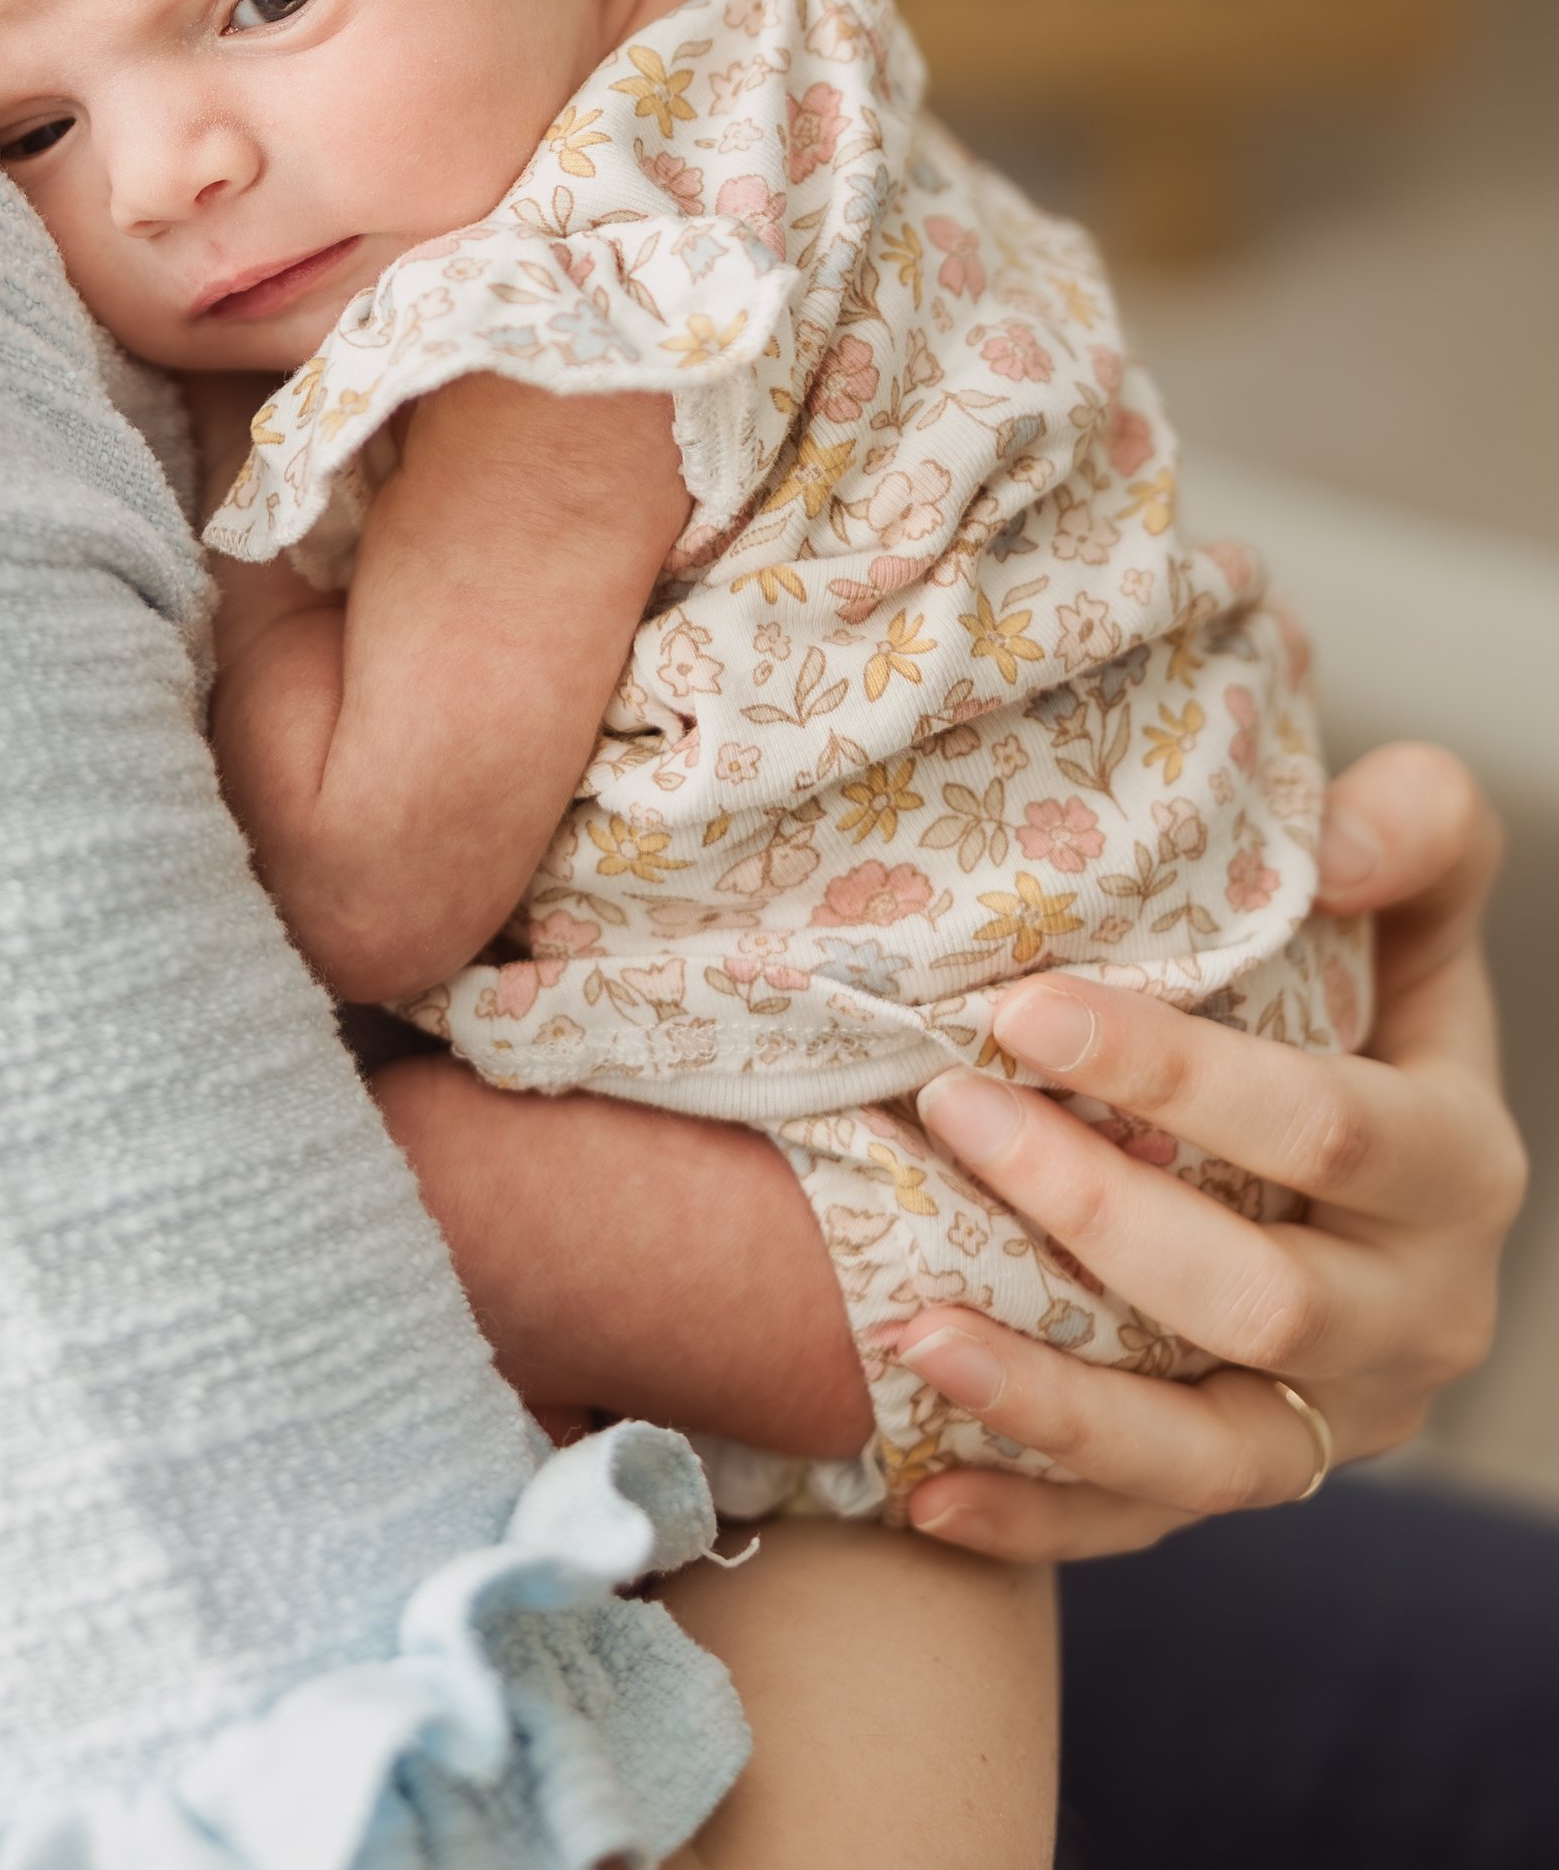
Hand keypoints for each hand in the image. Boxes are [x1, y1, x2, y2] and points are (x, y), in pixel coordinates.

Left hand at [886, 742, 1527, 1559]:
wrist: (1368, 1161)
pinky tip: (920, 1486)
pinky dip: (1034, 1519)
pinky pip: (1145, 1530)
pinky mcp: (1259, 1480)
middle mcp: (1414, 1316)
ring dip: (1050, 1401)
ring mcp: (1338, 1421)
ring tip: (907, 1328)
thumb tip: (1337, 838)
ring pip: (1203, 1452)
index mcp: (1456, 1165)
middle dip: (1091, 1210)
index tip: (1024, 1006)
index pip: (1328, 1129)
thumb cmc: (1364, 997)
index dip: (1175, 1074)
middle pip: (1258, 1299)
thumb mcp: (1415, 902)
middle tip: (946, 1108)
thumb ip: (1415, 833)